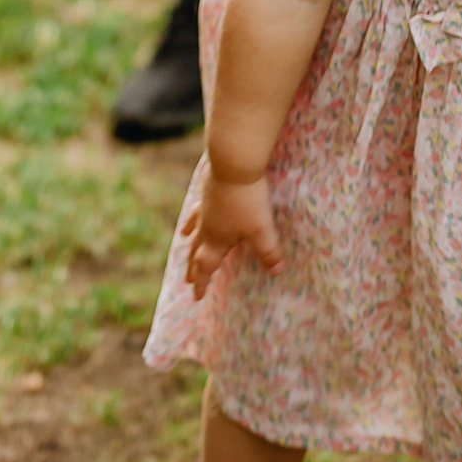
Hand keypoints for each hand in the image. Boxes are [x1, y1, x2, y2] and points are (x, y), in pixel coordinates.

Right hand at [179, 164, 283, 299]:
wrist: (234, 164)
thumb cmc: (248, 200)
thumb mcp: (261, 229)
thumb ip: (268, 252)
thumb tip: (275, 272)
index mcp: (216, 239)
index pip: (206, 267)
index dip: (202, 283)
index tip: (196, 297)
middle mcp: (207, 226)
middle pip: (196, 251)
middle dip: (193, 268)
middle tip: (188, 281)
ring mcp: (206, 207)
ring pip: (195, 228)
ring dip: (192, 239)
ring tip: (185, 240)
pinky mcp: (209, 190)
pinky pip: (199, 207)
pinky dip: (196, 213)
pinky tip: (198, 209)